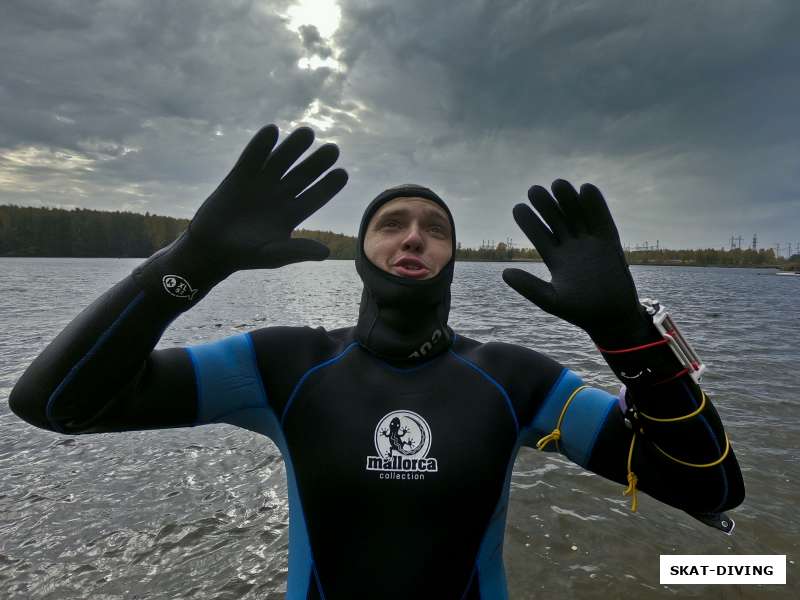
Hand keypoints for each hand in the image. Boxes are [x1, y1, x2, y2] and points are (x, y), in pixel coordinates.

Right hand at [188, 124, 347, 272]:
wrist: (211, 249)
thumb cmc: (245, 256)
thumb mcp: (274, 255)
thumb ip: (297, 251)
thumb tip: (326, 252)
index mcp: (292, 214)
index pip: (316, 196)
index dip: (329, 186)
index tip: (342, 174)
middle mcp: (279, 196)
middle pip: (303, 175)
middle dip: (317, 163)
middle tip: (333, 150)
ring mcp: (260, 184)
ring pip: (280, 162)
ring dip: (293, 148)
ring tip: (307, 134)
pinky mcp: (238, 177)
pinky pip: (252, 158)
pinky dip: (261, 146)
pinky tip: (272, 130)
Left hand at [502, 180, 649, 346]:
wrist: (612, 318)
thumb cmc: (580, 311)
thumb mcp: (550, 300)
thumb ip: (529, 286)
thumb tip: (504, 272)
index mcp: (556, 259)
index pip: (540, 235)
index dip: (530, 222)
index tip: (518, 208)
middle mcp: (572, 247)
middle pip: (557, 221)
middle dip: (546, 206)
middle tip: (534, 190)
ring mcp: (591, 243)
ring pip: (577, 217)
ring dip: (568, 201)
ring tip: (557, 184)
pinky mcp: (610, 242)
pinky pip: (601, 220)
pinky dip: (596, 205)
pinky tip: (586, 189)